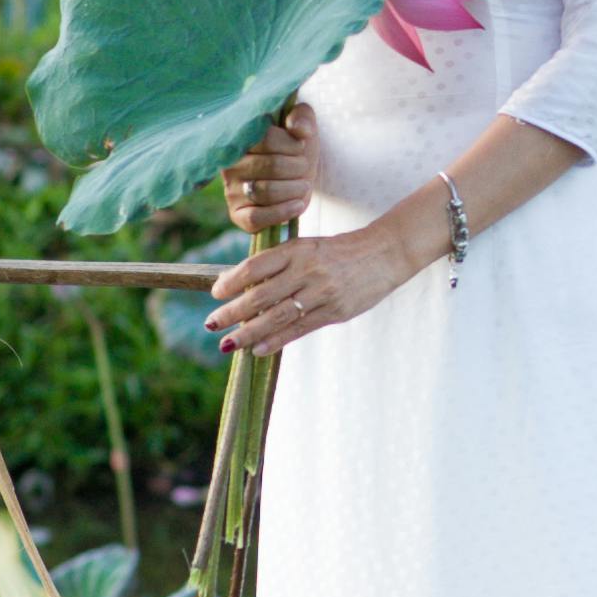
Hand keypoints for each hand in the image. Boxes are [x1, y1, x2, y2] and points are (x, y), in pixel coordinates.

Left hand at [209, 218, 413, 354]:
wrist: (385, 253)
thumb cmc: (341, 251)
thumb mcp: (309, 247)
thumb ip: (281, 264)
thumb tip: (243, 285)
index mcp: (298, 249)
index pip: (256, 266)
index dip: (232, 281)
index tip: (215, 293)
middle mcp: (307, 270)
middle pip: (261, 294)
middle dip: (233, 312)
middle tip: (212, 323)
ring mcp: (322, 292)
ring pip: (277, 316)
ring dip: (249, 332)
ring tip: (228, 343)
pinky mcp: (335, 311)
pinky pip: (299, 329)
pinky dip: (276, 340)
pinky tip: (258, 348)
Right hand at [222, 105, 317, 235]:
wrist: (296, 171)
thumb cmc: (295, 143)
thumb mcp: (302, 123)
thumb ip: (302, 117)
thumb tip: (299, 130)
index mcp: (241, 137)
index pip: (267, 138)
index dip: (291, 144)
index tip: (300, 144)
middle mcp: (230, 164)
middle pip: (270, 166)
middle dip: (297, 167)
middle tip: (304, 166)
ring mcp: (231, 190)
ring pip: (265, 191)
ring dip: (294, 188)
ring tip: (303, 184)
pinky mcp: (237, 213)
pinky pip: (254, 219)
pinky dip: (281, 213)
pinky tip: (298, 205)